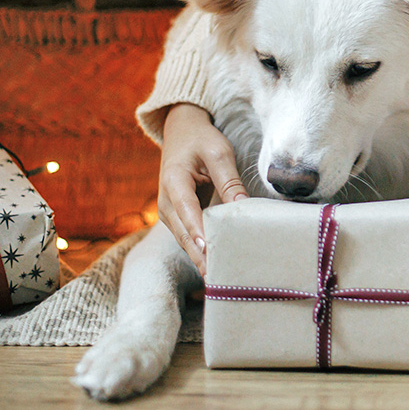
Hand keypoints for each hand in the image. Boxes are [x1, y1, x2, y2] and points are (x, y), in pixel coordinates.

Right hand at [158, 103, 248, 273]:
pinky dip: (200, 250)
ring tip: (220, 278)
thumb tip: (243, 208)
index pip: (187, 210)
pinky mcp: (177, 216)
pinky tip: (216, 264)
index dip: (198, 232)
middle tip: (219, 278)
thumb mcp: (219, 152)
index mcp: (174, 180)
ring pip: (185, 239)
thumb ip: (230, 181)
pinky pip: (188, 236)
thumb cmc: (201, 140)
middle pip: (184, 233)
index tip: (208, 254)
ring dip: (200, 257)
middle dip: (200, 256)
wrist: (181, 131)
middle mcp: (165, 200)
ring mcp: (169, 211)